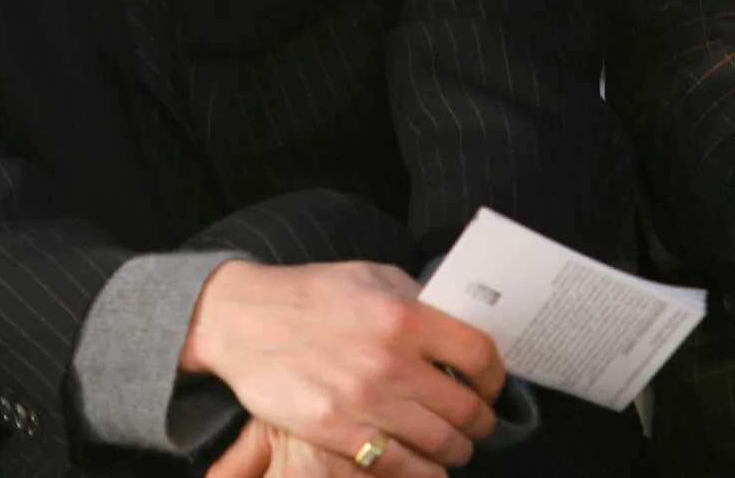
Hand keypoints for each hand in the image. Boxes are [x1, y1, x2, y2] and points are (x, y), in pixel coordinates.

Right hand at [181, 260, 501, 474]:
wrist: (240, 319)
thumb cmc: (307, 295)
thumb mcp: (367, 276)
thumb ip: (415, 299)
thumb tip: (457, 328)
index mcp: (401, 315)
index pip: (480, 356)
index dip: (494, 377)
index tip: (488, 386)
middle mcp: (389, 360)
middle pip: (466, 409)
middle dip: (478, 420)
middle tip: (473, 421)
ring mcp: (363, 400)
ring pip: (442, 444)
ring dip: (454, 449)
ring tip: (449, 444)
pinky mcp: (337, 432)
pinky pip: (401, 467)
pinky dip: (422, 472)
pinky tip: (422, 464)